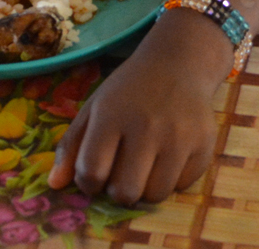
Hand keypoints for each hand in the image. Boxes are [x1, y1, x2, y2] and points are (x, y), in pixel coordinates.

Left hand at [48, 14, 224, 203]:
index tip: (94, 175)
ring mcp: (179, 137)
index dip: (88, 183)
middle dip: (118, 191)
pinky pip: (182, 186)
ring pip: (155, 195)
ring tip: (145, 167)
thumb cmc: (129, 90)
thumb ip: (71, 146)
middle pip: (125, 192)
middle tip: (122, 174)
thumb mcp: (94, 108)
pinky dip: (172, 180)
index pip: (92, 172)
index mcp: (112, 115)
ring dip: (145, 189)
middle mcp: (146, 126)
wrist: (179, 63)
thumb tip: (54, 185)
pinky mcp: (203, 145)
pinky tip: (168, 158)